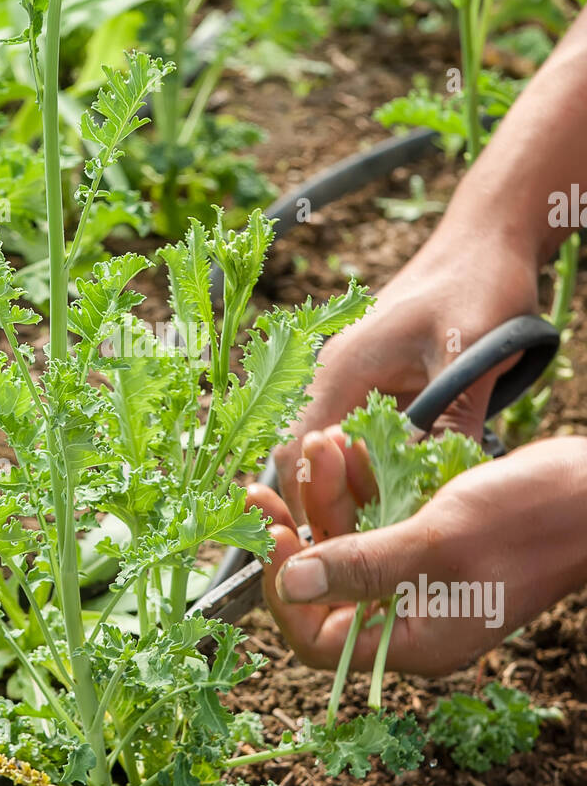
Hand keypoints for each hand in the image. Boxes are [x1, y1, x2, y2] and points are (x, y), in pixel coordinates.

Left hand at [248, 436, 586, 677]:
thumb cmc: (529, 521)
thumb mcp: (436, 544)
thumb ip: (360, 568)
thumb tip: (289, 586)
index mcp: (413, 640)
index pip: (319, 639)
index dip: (286, 592)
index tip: (272, 535)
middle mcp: (411, 615)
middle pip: (327, 585)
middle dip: (299, 529)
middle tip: (265, 486)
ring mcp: (422, 577)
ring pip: (349, 543)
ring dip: (328, 495)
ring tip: (324, 443)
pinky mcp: (431, 540)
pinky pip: (379, 519)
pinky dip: (360, 485)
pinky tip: (349, 447)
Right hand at [273, 226, 539, 518]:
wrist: (489, 239)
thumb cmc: (476, 282)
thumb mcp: (469, 354)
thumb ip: (451, 418)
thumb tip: (440, 486)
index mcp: (339, 369)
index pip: (296, 452)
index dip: (306, 501)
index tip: (332, 543)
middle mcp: (335, 378)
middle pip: (310, 459)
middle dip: (329, 503)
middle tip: (363, 546)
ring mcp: (355, 382)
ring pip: (338, 453)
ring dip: (356, 488)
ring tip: (385, 528)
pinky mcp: (381, 386)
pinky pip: (367, 438)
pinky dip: (380, 469)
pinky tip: (409, 494)